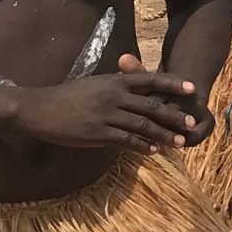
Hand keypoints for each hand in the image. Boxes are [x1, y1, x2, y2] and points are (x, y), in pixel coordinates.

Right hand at [12, 51, 201, 150]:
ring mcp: (107, 115)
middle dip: (174, 115)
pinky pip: (127, 140)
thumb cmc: (67, 96)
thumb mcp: (94, 84)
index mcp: (114, 80)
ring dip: (163, 135)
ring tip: (178, 143)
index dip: (173, 83)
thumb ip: (115, 85)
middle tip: (191, 123)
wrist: (40, 108)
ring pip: (143, 125)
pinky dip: (142, 146)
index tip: (192, 88)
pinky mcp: (99, 133)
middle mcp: (114, 95)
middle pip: (152, 105)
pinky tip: (153, 152)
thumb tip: (134, 87)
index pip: (150, 79)